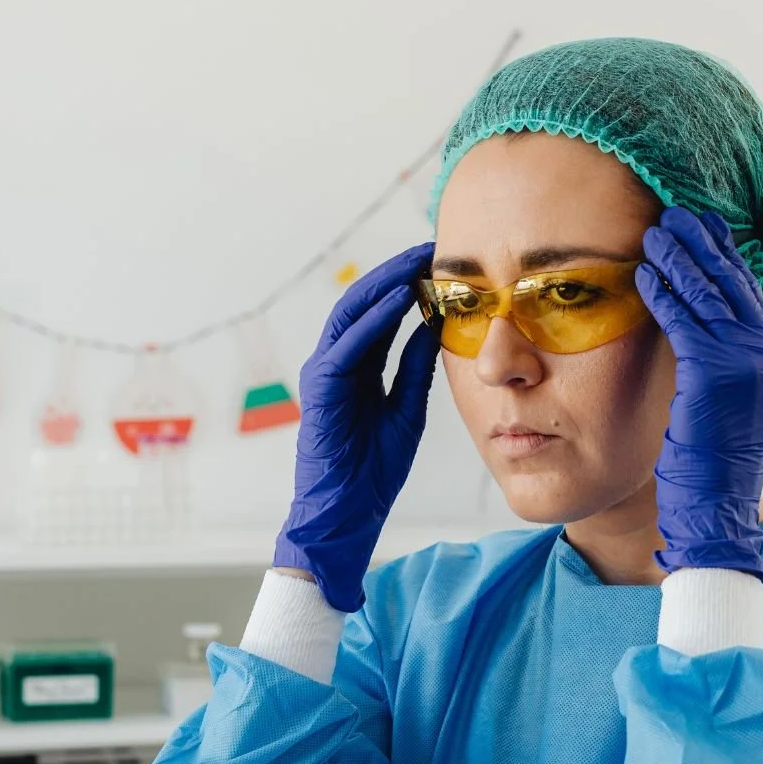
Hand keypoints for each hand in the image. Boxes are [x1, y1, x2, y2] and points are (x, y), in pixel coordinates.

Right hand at [274, 243, 438, 611]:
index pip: (382, 314)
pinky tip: (398, 300)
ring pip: (351, 314)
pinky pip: (345, 346)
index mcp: (359, 368)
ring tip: (416, 261)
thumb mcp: (407, 409)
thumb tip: (437, 328)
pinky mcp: (320, 390)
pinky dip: (371, 320)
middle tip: (431, 247)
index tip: (443, 264)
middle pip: (365, 303)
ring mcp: (325, 374)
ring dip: (384, 285)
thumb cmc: (372, 470)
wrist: (346, 515)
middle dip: (397, 272)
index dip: (410, 285)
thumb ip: (415, 368)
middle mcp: (337, 363)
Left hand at [636, 207, 762, 582]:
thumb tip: (690, 333)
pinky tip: (644, 275)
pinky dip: (664, 294)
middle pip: (731, 284)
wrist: (716, 506)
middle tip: (674, 216)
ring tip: (654, 233)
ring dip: (679, 260)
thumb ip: (716, 365)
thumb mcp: (719, 405)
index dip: (723, 257)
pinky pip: (685, 321)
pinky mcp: (716, 372)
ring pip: (709, 295)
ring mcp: (746, 361)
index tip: (703, 229)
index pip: (745, 294)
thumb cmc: (710, 463)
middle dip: (701, 246)